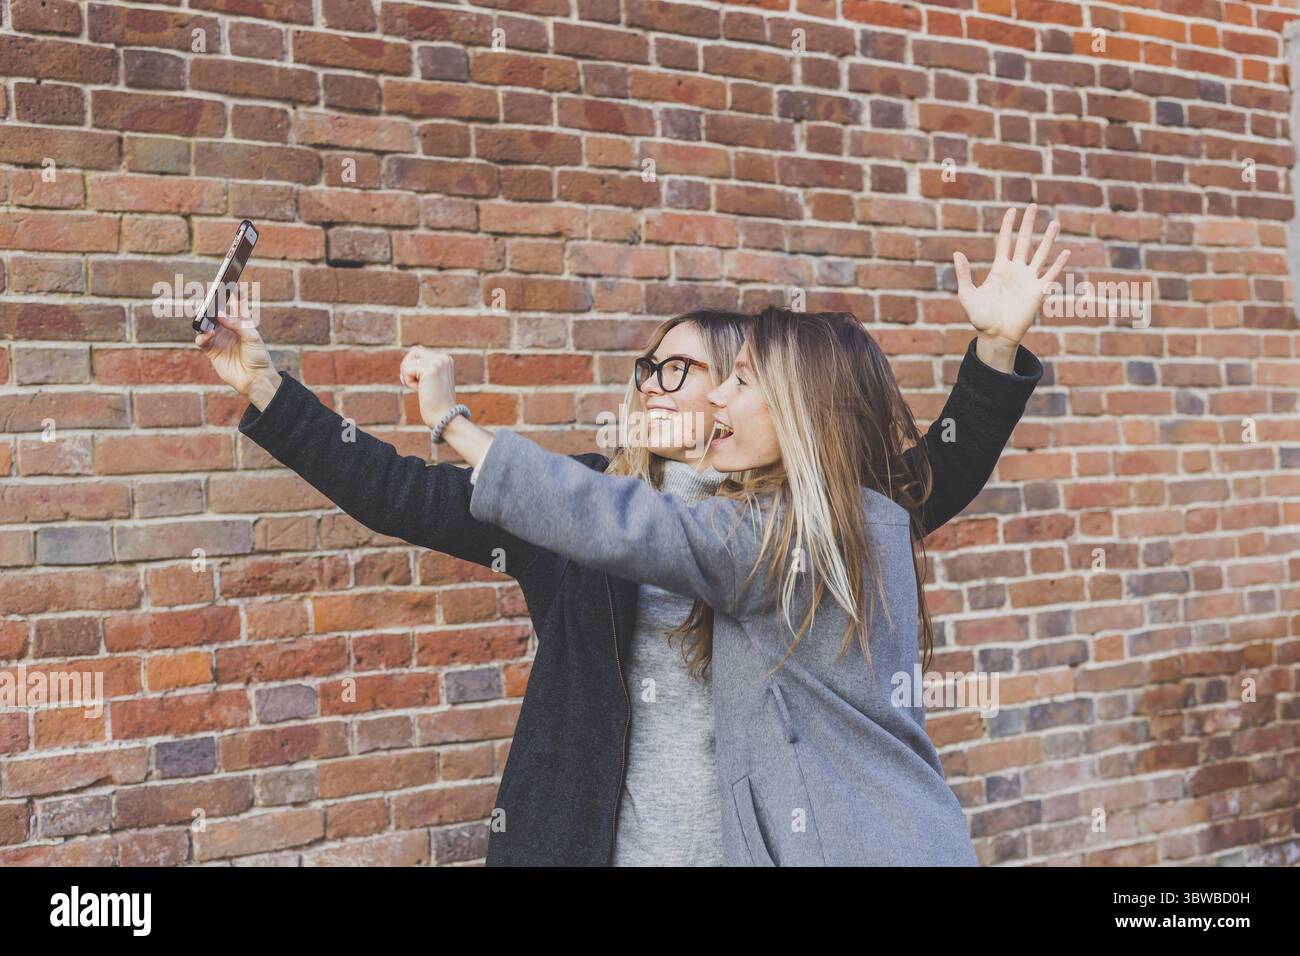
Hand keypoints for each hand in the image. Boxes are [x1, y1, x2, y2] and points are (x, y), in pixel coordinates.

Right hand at [195, 289, 278, 409]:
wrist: (256, 379)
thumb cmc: (258, 357)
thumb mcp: (252, 338)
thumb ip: (236, 324)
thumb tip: (219, 314)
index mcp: (242, 322)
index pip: (236, 303)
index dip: (234, 291)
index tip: (231, 280)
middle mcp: (228, 328)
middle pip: (217, 310)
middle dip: (212, 302)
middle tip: (209, 295)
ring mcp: (218, 338)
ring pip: (206, 323)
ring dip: (204, 319)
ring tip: (206, 315)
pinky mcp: (211, 350)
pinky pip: (201, 340)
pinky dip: (201, 336)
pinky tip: (207, 335)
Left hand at [400, 346, 458, 428]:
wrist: (445, 418)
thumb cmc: (436, 403)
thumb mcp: (432, 380)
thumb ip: (426, 366)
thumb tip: (415, 350)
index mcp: (446, 359)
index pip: (419, 352)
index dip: (414, 367)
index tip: (421, 384)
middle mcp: (443, 358)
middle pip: (414, 351)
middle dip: (408, 368)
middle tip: (417, 386)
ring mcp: (438, 362)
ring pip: (409, 360)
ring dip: (408, 375)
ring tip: (419, 388)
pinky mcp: (430, 370)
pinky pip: (407, 370)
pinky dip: (408, 382)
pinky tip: (420, 390)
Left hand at [952, 204, 1068, 355]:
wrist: (995, 335)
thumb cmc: (980, 317)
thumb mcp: (967, 294)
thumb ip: (964, 274)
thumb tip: (957, 253)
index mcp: (999, 268)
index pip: (1004, 241)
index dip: (1008, 226)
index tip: (1012, 209)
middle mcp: (1015, 270)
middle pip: (1024, 241)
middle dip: (1028, 224)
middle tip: (1032, 206)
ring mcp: (1028, 279)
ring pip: (1040, 254)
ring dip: (1047, 239)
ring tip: (1054, 223)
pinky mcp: (1038, 291)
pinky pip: (1051, 274)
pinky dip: (1058, 263)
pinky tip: (1066, 251)